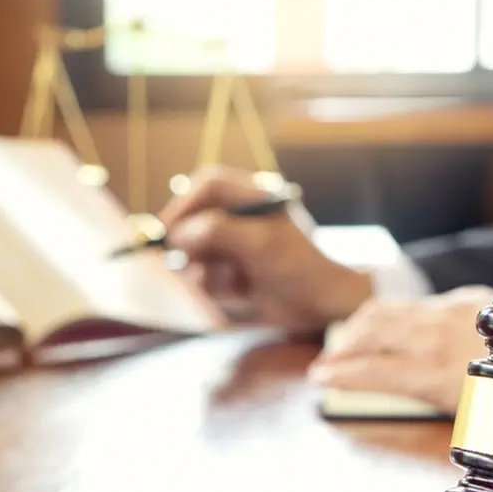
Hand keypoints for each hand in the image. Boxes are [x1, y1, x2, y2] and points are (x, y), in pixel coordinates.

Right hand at [158, 166, 372, 331]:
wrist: (324, 307)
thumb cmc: (301, 268)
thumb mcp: (261, 244)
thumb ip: (218, 232)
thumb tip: (180, 233)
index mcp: (255, 196)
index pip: (208, 184)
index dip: (184, 203)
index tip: (168, 229)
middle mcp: (241, 216)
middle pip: (195, 219)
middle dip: (190, 243)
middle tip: (186, 263)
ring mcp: (235, 244)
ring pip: (196, 251)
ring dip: (206, 270)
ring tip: (235, 283)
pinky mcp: (232, 270)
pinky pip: (205, 276)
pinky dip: (215, 287)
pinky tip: (241, 293)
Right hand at [307, 286, 492, 411]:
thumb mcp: (475, 416)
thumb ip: (435, 402)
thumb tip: (403, 399)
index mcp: (435, 372)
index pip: (371, 370)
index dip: (340, 375)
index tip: (321, 378)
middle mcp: (437, 336)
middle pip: (371, 331)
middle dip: (343, 347)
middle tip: (328, 362)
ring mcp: (453, 311)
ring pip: (391, 309)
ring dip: (363, 325)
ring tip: (350, 339)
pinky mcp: (471, 299)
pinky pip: (422, 304)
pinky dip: (399, 315)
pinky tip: (399, 325)